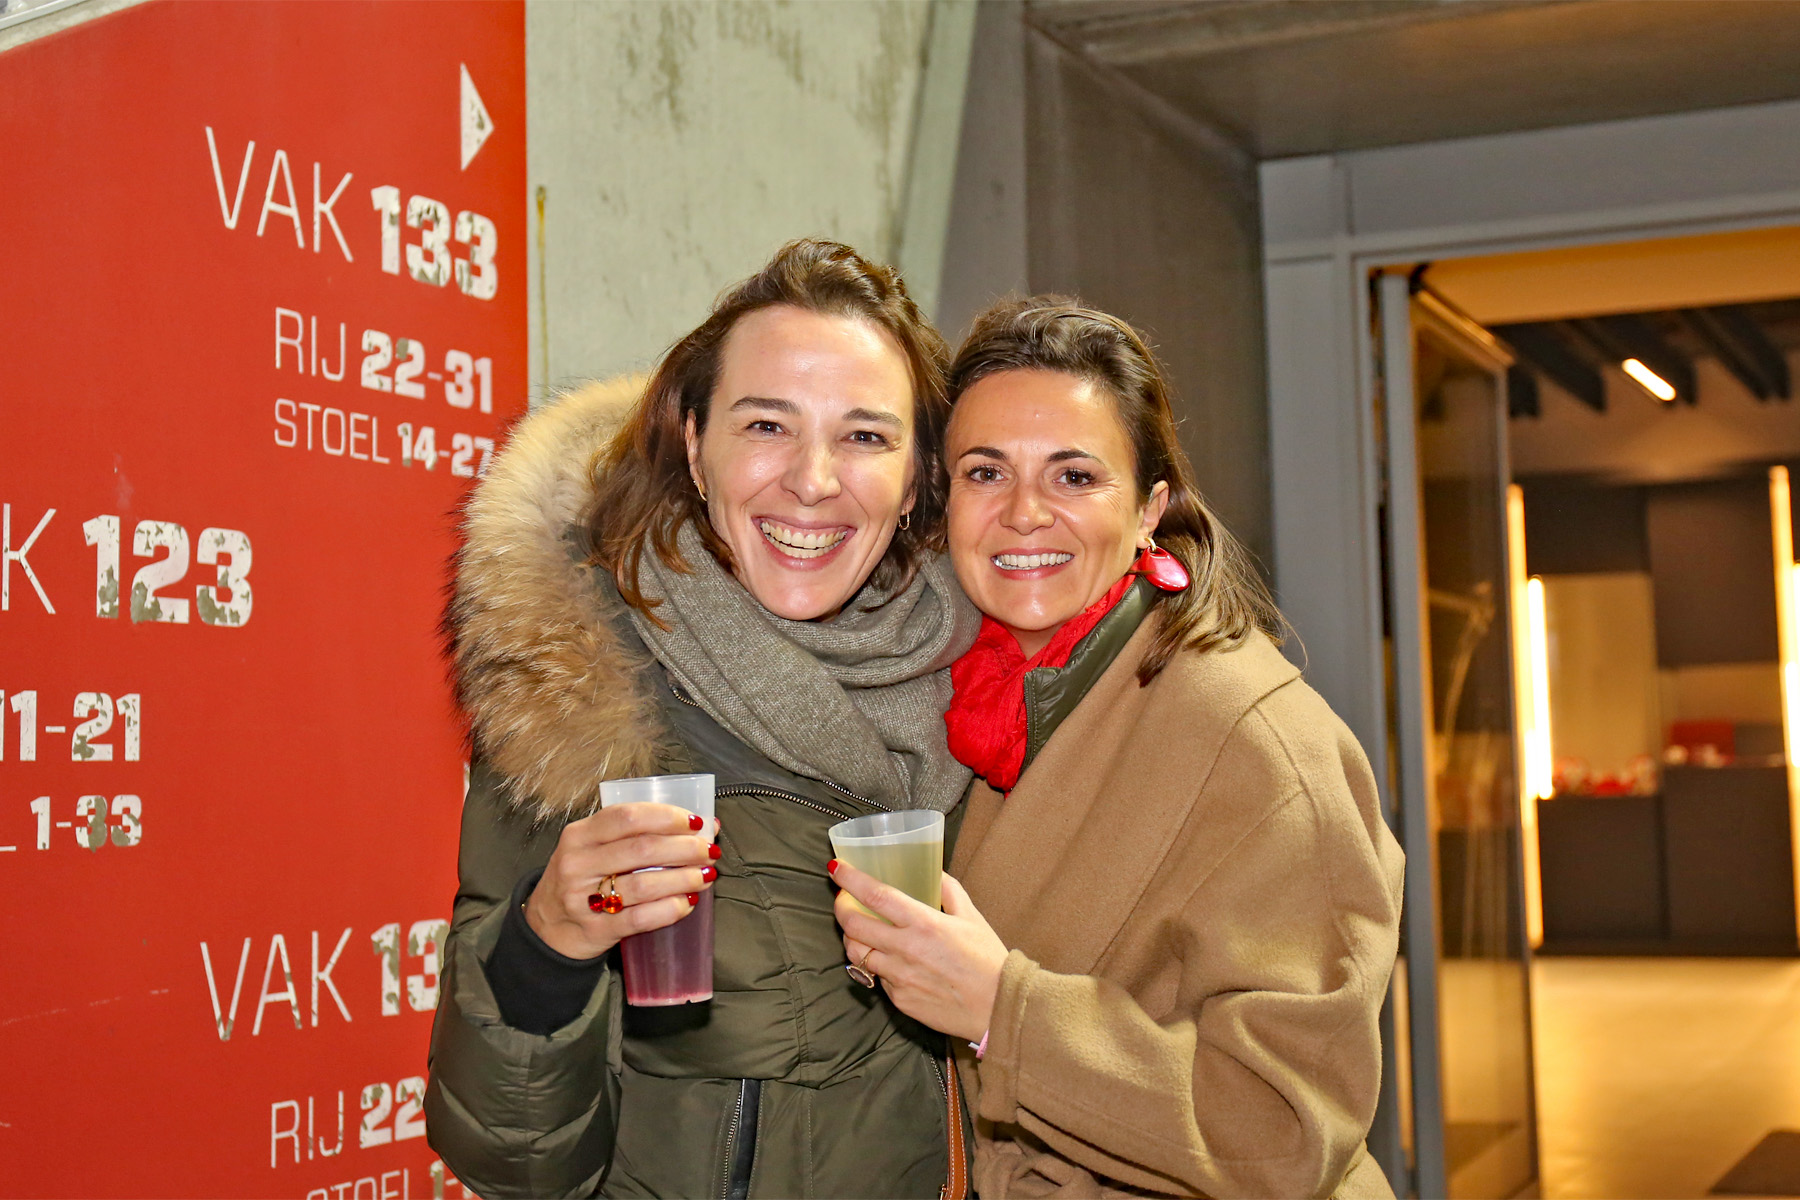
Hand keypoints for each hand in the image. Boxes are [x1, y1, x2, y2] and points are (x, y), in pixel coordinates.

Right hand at [525, 802, 719, 959]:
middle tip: (709, 850)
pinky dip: (669, 910)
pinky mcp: (596, 930)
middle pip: (641, 849)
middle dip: (684, 848)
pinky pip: (640, 919)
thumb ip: (635, 834)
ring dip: (683, 878)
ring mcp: (584, 899)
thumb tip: (701, 824)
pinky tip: (687, 902)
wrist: (546, 928)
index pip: (627, 816)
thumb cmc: (580, 879)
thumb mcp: (591, 848)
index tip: (696, 822)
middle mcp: (578, 864)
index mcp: (579, 835)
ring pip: (643, 885)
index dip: (667, 816)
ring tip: (705, 875)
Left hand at [831, 860, 1007, 1043]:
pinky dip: (877, 966)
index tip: (837, 868)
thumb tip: (934, 871)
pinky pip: (877, 978)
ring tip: (861, 930)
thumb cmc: (989, 961)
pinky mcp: (899, 1000)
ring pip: (857, 954)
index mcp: (924, 924)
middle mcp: (905, 950)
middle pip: (853, 925)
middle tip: (843, 900)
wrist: (998, 1008)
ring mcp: (899, 978)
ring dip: (853, 938)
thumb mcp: (972, 918)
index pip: (875, 895)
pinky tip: (889, 961)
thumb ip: (949, 890)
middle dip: (841, 908)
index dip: (850, 879)